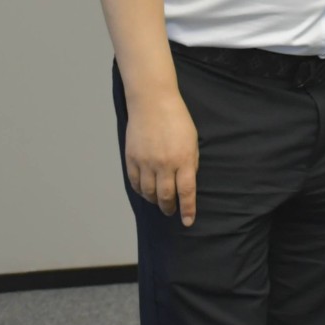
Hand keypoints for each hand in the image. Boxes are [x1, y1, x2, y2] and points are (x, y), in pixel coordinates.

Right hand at [123, 89, 198, 224]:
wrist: (152, 102)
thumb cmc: (177, 119)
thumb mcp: (192, 141)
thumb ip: (190, 163)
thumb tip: (186, 184)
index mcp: (183, 159)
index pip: (187, 192)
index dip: (188, 210)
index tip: (188, 222)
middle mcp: (164, 164)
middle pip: (166, 196)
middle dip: (169, 208)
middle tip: (171, 212)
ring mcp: (146, 162)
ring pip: (148, 192)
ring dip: (155, 201)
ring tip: (159, 202)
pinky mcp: (131, 158)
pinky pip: (134, 182)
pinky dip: (140, 191)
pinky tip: (145, 192)